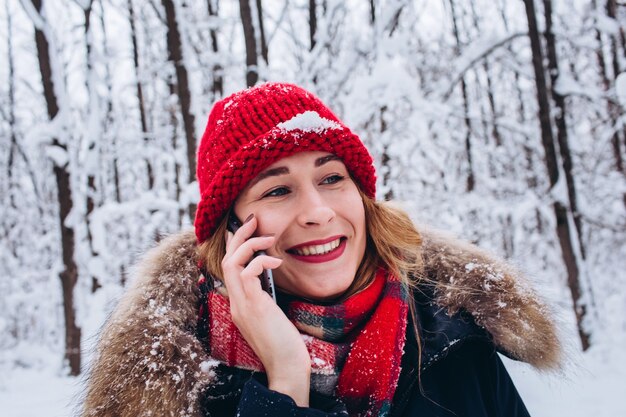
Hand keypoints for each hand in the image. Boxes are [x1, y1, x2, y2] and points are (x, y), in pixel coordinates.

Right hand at [221, 214, 310, 406]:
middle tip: (253, 220)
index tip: (244, 230)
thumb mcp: (271, 318)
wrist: (286, 368)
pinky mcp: (255, 307)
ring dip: (249, 245)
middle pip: (226, 261)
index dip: (234, 247)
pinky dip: (260, 261)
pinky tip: (277, 261)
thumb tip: (268, 281)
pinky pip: (248, 273)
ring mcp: (242, 306)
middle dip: (238, 237)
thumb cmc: (285, 345)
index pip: (229, 270)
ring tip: (269, 236)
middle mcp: (236, 304)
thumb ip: (264, 300)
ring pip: (232, 264)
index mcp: (239, 306)